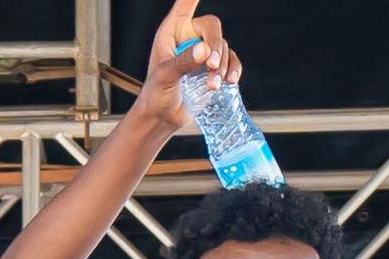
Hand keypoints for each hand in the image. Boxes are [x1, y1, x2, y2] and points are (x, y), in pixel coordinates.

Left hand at [140, 0, 234, 132]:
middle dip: (215, 47)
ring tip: (212, 86)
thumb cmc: (155, 95)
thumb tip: (204, 53)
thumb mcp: (164, 77)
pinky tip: (229, 82)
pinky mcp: (213, 68)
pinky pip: (232, 60)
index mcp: (172, 31)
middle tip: (210, 66)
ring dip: (222, 66)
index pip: (186, 2)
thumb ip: (183, 63)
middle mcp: (188, 36)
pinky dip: (233, 70)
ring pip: (224, 47)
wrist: (162, 118)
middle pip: (213, 27)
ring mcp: (202, 52)